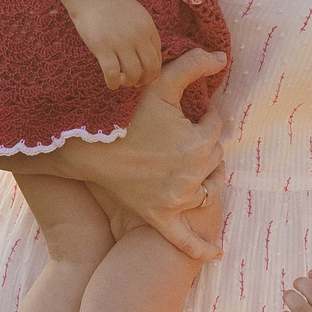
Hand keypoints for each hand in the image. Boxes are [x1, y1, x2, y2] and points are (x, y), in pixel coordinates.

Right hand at [42, 51, 228, 257]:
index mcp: (198, 142)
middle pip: (216, 156)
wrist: (88, 146)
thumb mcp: (159, 83)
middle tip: (187, 133)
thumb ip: (192, 66)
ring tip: (198, 165)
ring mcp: (177, 199)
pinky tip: (218, 253)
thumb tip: (222, 58)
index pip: (218, 124)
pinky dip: (201, 248)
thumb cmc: (125, 112)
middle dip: (206, 143)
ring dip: (209, 178)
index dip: (208, 113)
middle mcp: (193, 174)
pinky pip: (184, 239)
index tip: (194, 108)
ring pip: (209, 188)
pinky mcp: (160, 217)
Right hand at [66, 0, 164, 90]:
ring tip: (122, 82)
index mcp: (148, 28)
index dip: (153, 71)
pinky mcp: (103, 47)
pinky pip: (112, 73)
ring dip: (129, 82)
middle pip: (150, 68)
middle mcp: (138, 36)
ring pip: (133, 73)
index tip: (146, 76)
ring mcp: (120, 42)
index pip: (158, 57)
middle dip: (145, 80)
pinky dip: (114, 83)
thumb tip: (152, 59)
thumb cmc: (113, 6)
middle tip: (136, 83)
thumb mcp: (138, 16)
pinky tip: (111, 84)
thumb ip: (145, 34)